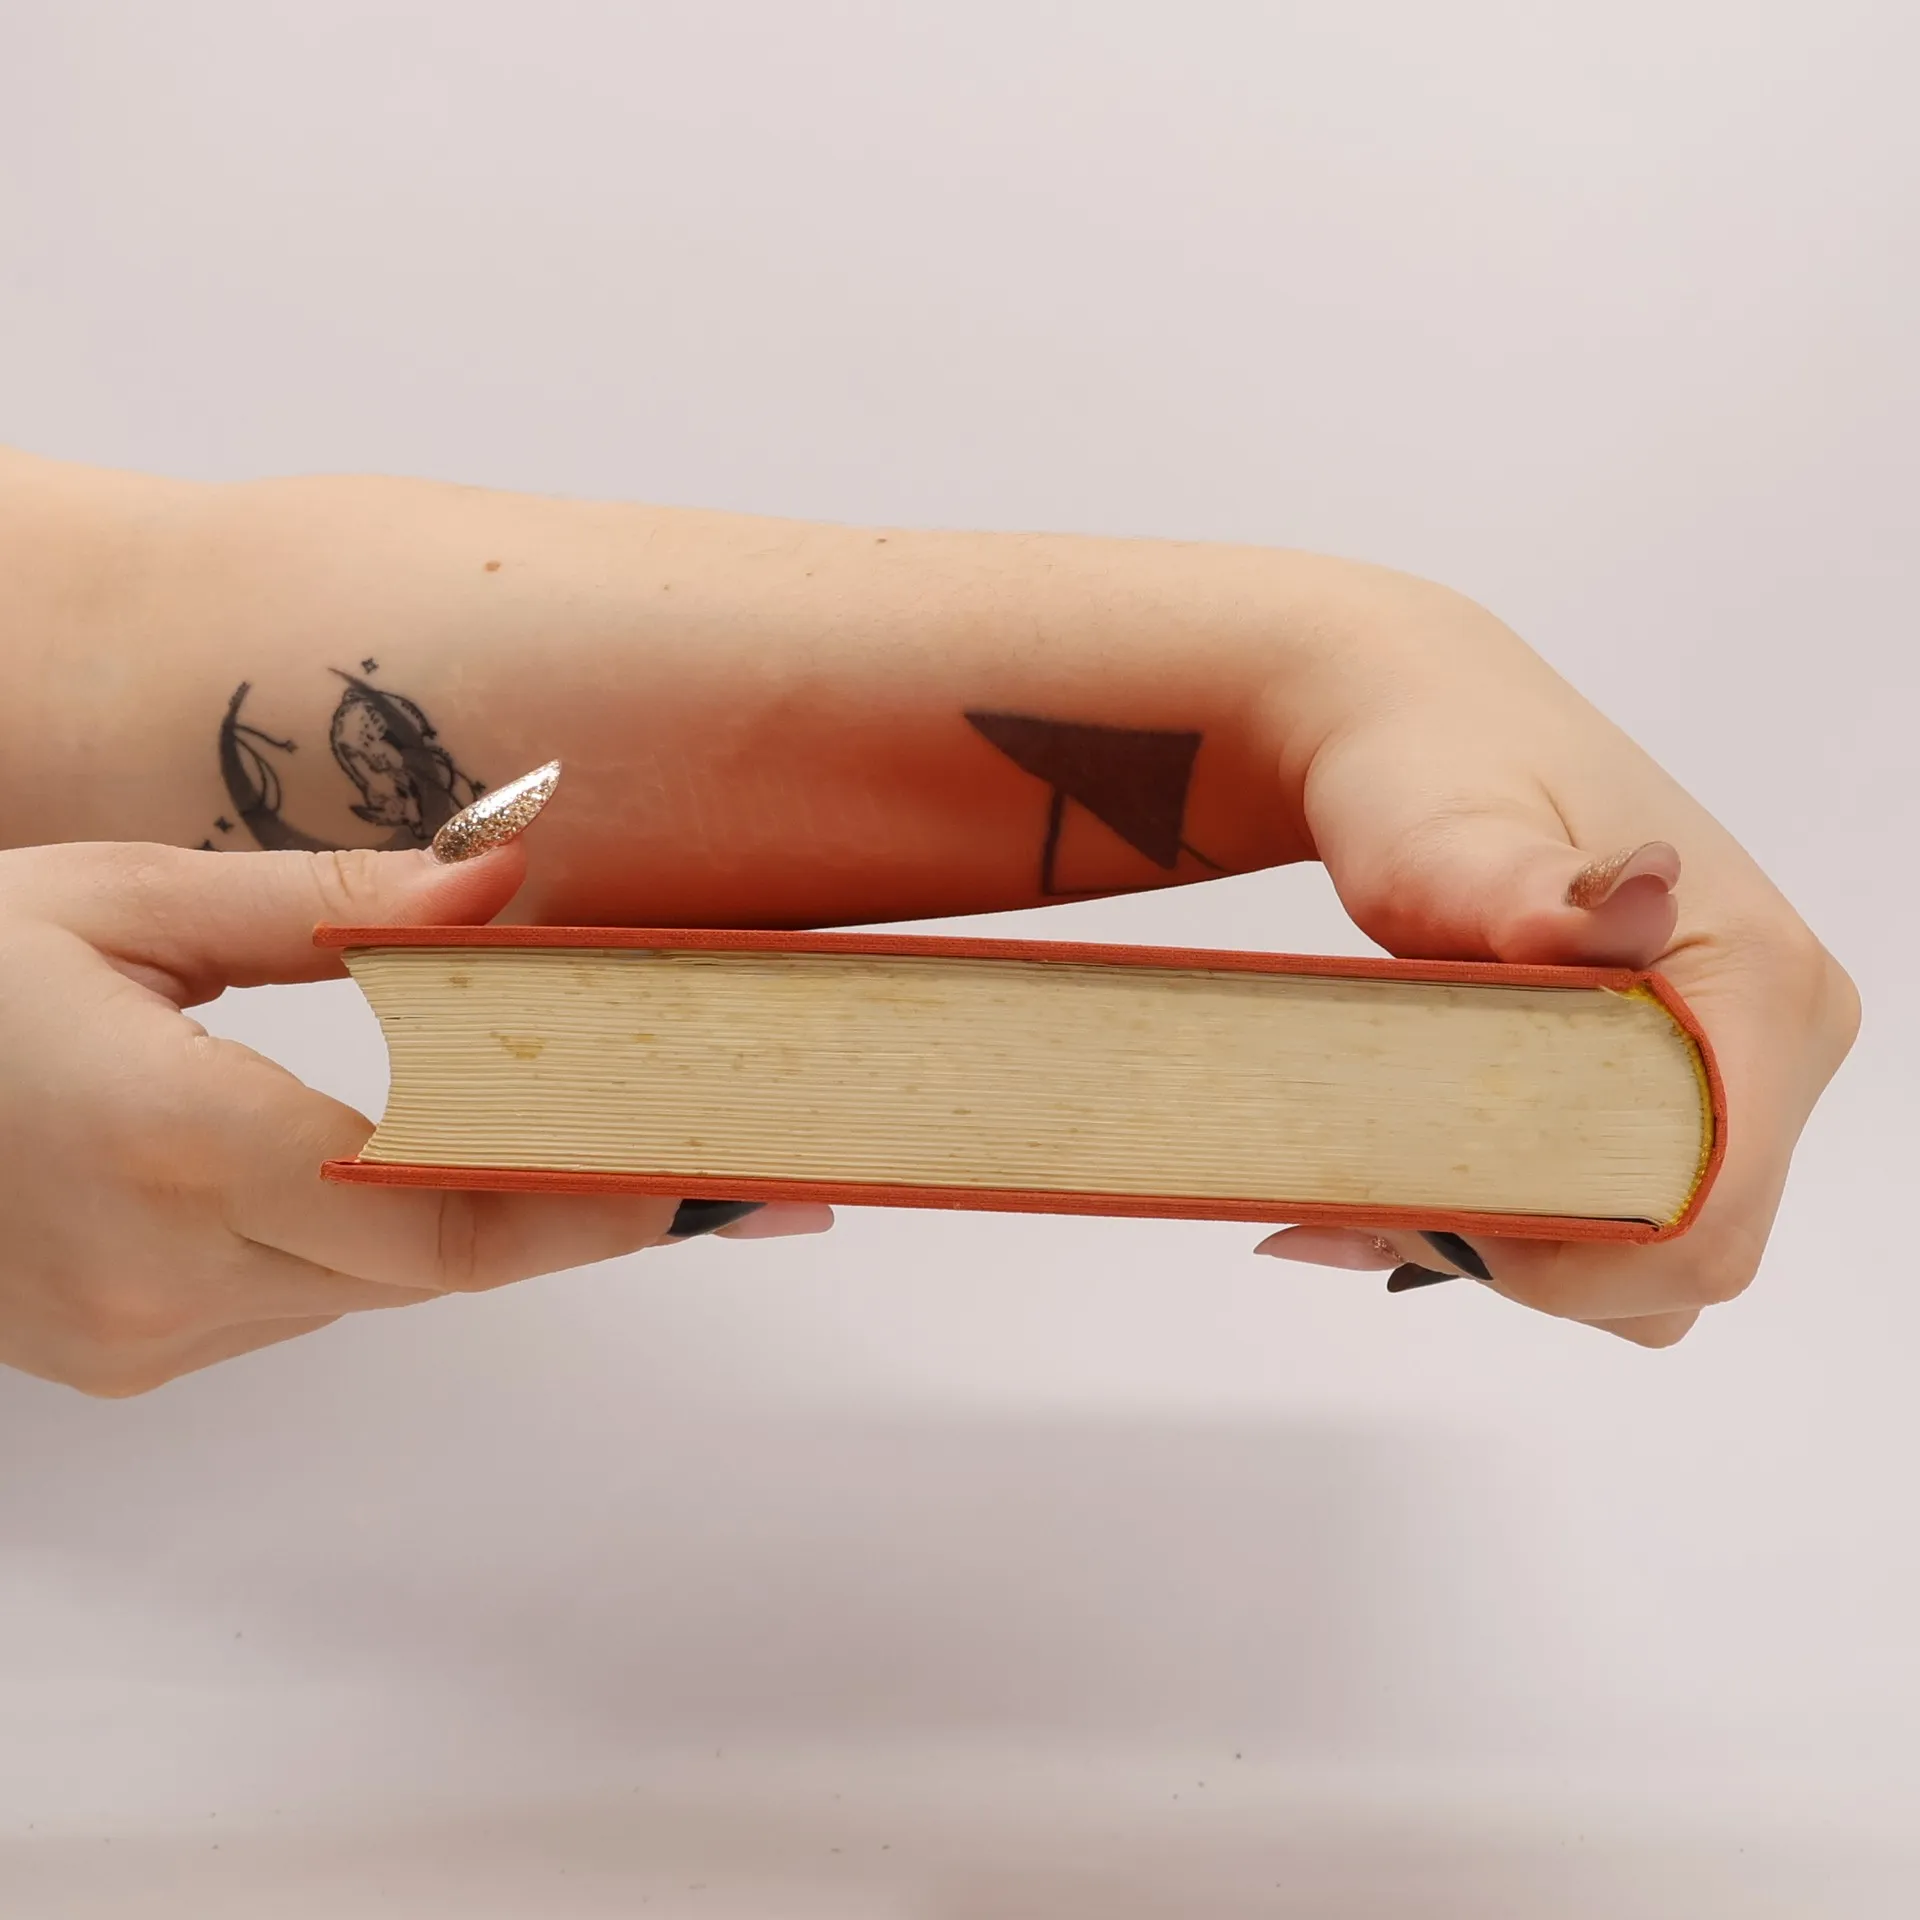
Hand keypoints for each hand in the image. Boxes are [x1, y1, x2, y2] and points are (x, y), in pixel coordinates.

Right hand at [0, 838, 828, 1396]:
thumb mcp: (121, 899)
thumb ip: (327, 901)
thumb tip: (506, 875)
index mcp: (174, 1142)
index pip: (455, 1207)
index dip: (605, 1201)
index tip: (726, 1182)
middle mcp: (169, 1271)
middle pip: (446, 1256)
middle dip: (581, 1203)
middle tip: (726, 1165)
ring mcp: (145, 1336)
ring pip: (386, 1281)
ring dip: (484, 1209)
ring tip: (600, 1139)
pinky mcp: (132, 1355)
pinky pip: (313, 1296)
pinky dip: (385, 1232)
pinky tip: (416, 1160)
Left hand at [1255, 577, 1858, 1343]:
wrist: (1417, 733)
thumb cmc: (1429, 771)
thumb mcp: (1448, 835)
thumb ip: (1524, 898)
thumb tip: (1616, 916)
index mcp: (1759, 981)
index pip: (1706, 1211)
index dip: (1570, 1252)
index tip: (1433, 1217)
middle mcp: (1780, 1034)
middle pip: (1687, 1253)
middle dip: (1530, 1256)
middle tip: (1380, 1204)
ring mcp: (1741, 1065)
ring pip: (1656, 1253)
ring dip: (1519, 1247)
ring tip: (1384, 1190)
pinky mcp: (1684, 1084)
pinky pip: (1627, 1212)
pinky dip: (1521, 1224)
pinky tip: (1409, 1190)